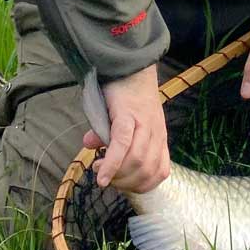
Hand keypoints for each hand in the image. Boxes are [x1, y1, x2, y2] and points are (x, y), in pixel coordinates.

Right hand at [82, 64, 169, 192]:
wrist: (129, 65)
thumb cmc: (127, 92)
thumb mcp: (125, 119)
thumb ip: (112, 137)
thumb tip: (89, 145)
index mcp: (159, 137)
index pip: (160, 173)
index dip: (141, 185)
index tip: (121, 184)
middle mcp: (156, 133)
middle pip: (147, 171)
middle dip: (125, 183)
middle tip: (107, 178)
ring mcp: (144, 124)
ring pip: (137, 161)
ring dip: (117, 174)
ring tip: (100, 169)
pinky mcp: (128, 116)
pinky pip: (123, 145)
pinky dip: (112, 164)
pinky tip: (101, 174)